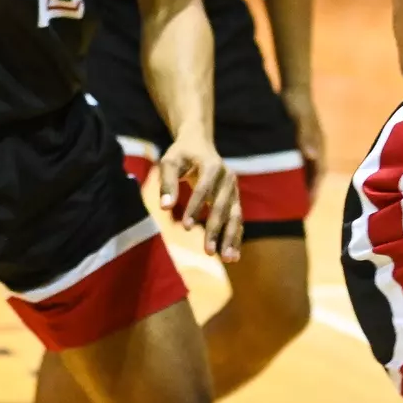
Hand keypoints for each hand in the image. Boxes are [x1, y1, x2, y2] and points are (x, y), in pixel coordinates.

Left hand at [160, 129, 242, 262]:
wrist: (199, 143)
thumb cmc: (181, 153)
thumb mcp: (169, 161)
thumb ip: (167, 182)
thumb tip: (165, 207)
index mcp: (212, 165)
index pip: (204, 189)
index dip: (194, 208)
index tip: (184, 227)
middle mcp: (228, 177)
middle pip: (223, 206)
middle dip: (215, 229)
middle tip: (207, 251)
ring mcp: (234, 189)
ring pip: (235, 215)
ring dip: (231, 237)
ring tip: (226, 258)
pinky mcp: (235, 198)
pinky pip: (237, 219)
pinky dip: (235, 236)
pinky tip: (232, 255)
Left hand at [281, 85, 324, 206]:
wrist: (293, 88)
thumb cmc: (298, 104)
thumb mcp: (301, 119)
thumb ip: (306, 136)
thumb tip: (312, 156)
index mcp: (317, 149)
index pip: (317, 177)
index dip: (312, 193)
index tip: (305, 210)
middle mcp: (312, 151)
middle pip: (308, 178)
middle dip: (301, 195)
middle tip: (289, 212)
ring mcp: (303, 148)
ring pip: (298, 172)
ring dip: (291, 185)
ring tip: (278, 202)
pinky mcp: (292, 144)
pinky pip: (289, 163)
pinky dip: (283, 173)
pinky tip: (269, 180)